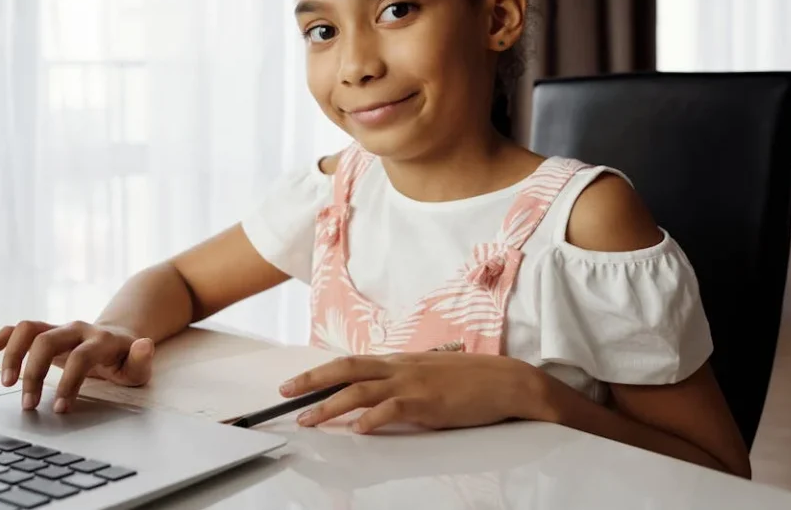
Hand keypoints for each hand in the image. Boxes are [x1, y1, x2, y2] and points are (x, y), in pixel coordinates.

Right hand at [0, 320, 154, 413]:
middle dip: (34, 373)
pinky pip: (14, 330)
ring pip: (26, 329)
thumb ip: (141, 359)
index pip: (80, 357)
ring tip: (6, 385)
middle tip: (28, 405)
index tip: (59, 409)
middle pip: (46, 341)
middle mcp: (76, 329)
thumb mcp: (138, 365)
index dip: (69, 383)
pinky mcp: (43, 331)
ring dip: (11, 355)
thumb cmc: (126, 359)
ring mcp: (57, 328)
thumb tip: (145, 345)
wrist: (117, 337)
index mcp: (101, 339)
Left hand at [279, 352, 540, 433]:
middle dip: (312, 381)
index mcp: (399, 361)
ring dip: (331, 405)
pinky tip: (358, 429)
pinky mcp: (428, 401)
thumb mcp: (428, 375)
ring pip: (361, 389)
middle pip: (345, 368)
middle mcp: (400, 367)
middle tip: (284, 393)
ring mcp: (412, 382)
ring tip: (308, 419)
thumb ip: (402, 383)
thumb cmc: (471, 381)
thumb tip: (377, 398)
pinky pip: (393, 408)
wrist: (506, 381)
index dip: (321, 373)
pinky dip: (373, 419)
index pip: (351, 363)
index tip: (296, 384)